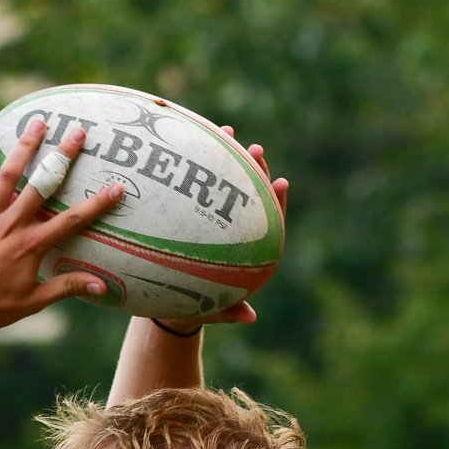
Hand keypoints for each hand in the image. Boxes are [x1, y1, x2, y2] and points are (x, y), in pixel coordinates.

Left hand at [0, 119, 124, 334]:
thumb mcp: (34, 302)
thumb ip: (67, 287)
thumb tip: (102, 286)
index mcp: (32, 246)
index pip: (72, 221)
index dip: (97, 204)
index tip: (117, 187)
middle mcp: (12, 225)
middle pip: (43, 184)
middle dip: (63, 156)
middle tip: (78, 132)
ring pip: (9, 174)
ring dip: (26, 146)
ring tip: (39, 121)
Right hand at [152, 132, 287, 334]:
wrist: (167, 302)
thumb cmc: (193, 308)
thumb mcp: (212, 312)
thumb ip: (230, 313)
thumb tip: (250, 317)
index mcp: (247, 248)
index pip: (269, 221)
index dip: (276, 202)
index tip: (280, 183)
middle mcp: (233, 227)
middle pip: (251, 194)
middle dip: (255, 169)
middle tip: (255, 150)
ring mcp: (212, 215)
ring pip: (224, 182)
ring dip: (227, 155)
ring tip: (227, 131)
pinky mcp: (190, 211)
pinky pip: (193, 185)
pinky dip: (193, 165)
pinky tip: (187, 141)